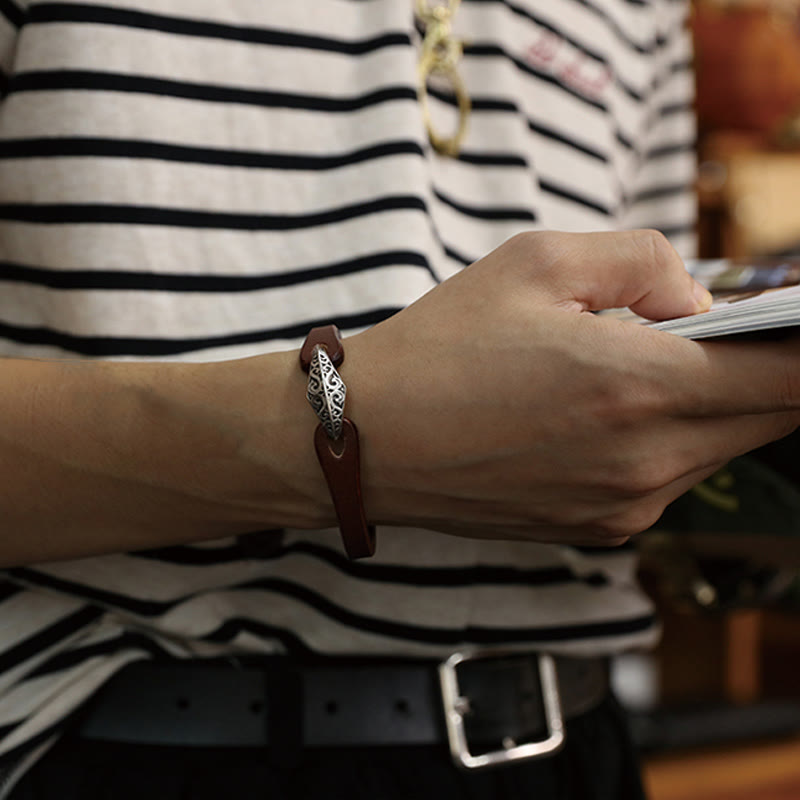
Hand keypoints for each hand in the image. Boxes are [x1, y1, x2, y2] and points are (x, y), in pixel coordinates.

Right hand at [343, 230, 799, 544]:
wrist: (369, 439)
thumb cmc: (442, 347)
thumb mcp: (538, 261)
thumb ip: (648, 262)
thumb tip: (697, 305)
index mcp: (637, 387)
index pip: (790, 378)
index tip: (791, 322)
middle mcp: (644, 463)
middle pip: (768, 417)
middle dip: (760, 368)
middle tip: (708, 330)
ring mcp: (624, 507)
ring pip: (717, 449)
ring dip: (705, 405)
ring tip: (633, 367)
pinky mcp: (599, 531)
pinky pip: (667, 479)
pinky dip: (662, 441)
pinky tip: (598, 414)